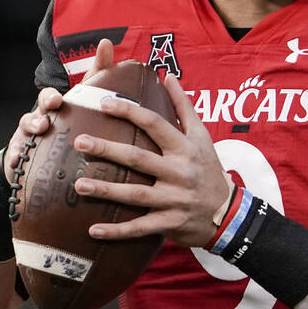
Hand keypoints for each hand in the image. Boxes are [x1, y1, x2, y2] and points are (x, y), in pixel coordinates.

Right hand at [4, 39, 115, 182]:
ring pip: (25, 130)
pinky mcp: (23, 153)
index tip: (57, 101)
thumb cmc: (71, 121)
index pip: (50, 96)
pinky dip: (15, 157)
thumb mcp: (87, 98)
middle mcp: (40, 118)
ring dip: (30, 132)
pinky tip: (16, 162)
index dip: (51, 97)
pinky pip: (16, 154)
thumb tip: (105, 42)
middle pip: (35, 112)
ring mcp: (30, 135)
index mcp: (55, 107)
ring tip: (37, 136)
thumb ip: (97, 72)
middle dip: (38, 115)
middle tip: (46, 120)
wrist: (50, 155)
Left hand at [72, 73, 230, 247]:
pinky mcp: (169, 223)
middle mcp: (178, 172)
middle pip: (138, 158)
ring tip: (79, 185)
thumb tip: (169, 76)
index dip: (129, 112)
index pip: (154, 124)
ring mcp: (173, 199)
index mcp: (184, 148)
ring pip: (135, 194)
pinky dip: (117, 231)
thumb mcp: (202, 137)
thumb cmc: (209, 170)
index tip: (104, 104)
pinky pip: (139, 228)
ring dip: (106, 191)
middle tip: (80, 142)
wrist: (228, 213)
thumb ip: (184, 106)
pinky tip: (93, 230)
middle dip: (108, 150)